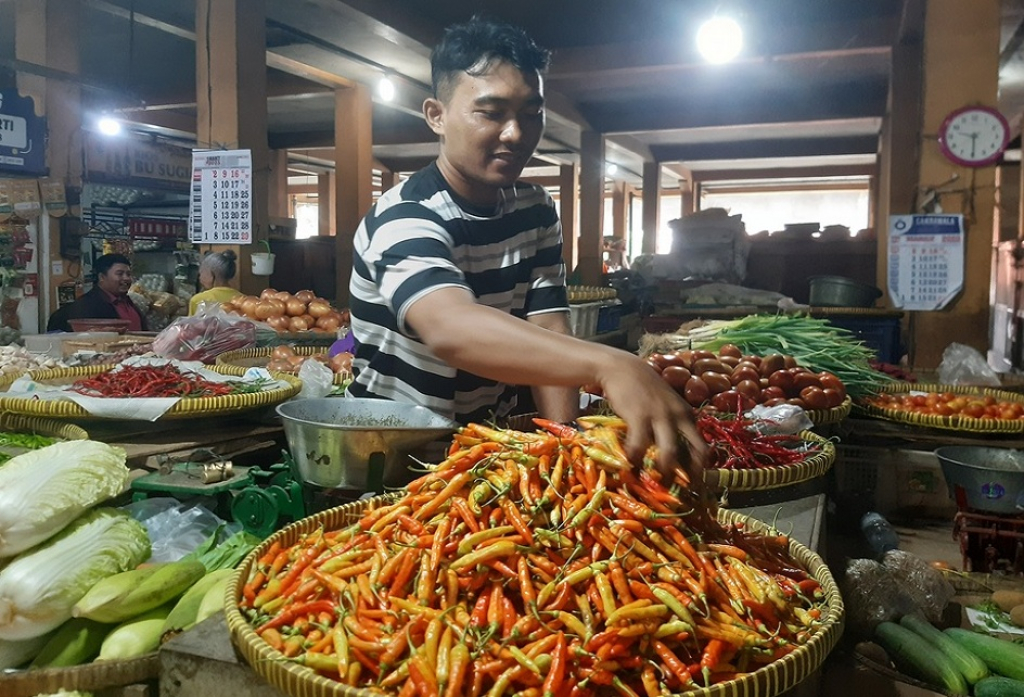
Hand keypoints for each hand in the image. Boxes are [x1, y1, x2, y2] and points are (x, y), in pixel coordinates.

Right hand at [597, 354, 707, 482]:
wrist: (622, 368)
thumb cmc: (644, 389)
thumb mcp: (667, 404)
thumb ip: (673, 424)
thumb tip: (674, 454)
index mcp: (688, 415)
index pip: (702, 447)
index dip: (699, 469)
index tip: (691, 484)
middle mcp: (679, 416)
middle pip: (695, 452)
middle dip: (689, 475)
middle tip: (677, 489)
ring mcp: (660, 416)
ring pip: (669, 453)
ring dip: (662, 472)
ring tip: (651, 481)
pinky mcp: (639, 416)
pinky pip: (639, 445)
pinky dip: (635, 458)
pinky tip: (629, 462)